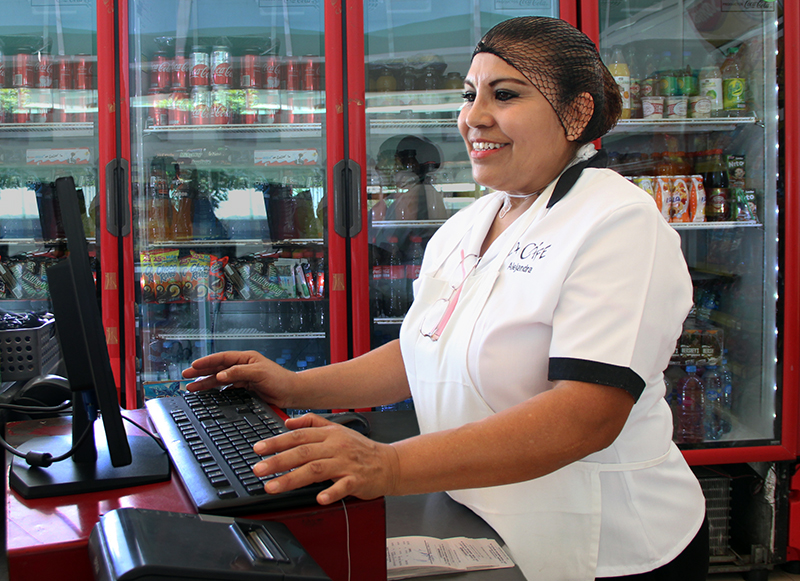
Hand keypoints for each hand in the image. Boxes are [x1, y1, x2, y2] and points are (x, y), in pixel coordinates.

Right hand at [181, 350, 296, 407]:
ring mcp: (244, 377)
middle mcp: (243, 366)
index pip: (222, 358)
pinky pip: (227, 388)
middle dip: (201, 372)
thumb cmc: (280, 379)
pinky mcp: (246, 388)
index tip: (194, 365)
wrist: (292, 393)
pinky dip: (217, 391)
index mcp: (246, 358)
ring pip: (220, 379)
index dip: (207, 362)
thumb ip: (239, 373)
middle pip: (217, 368)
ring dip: (206, 383)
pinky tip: (208, 394)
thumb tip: (221, 374)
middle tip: (185, 376)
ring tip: (191, 387)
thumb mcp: (258, 373)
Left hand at [252, 413, 400, 504]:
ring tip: (273, 487)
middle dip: (278, 461)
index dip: (276, 442)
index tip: (258, 449)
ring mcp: (346, 464)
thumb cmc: (360, 449)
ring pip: (316, 469)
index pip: (298, 436)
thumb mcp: (336, 429)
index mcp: (329, 435)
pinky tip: (319, 498)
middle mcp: (335, 447)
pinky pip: (343, 486)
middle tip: (258, 469)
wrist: (388, 463)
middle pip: (302, 453)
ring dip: (292, 478)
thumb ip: (311, 423)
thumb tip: (288, 422)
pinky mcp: (356, 480)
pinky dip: (331, 492)